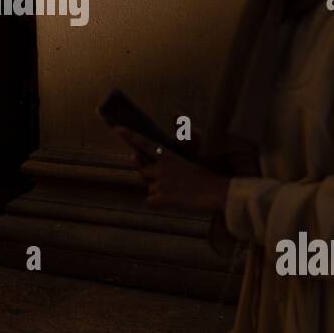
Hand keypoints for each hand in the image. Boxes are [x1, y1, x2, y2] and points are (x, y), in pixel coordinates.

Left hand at [113, 126, 229, 213]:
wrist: (216, 191)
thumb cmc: (202, 177)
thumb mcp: (185, 162)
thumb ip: (164, 162)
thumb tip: (141, 160)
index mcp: (168, 155)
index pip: (145, 144)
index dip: (130, 136)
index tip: (117, 128)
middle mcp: (162, 167)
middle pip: (143, 172)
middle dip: (150, 177)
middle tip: (167, 181)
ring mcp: (162, 182)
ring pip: (149, 188)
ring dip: (158, 192)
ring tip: (177, 191)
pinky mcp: (163, 198)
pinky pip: (150, 202)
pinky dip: (158, 204)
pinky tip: (172, 202)